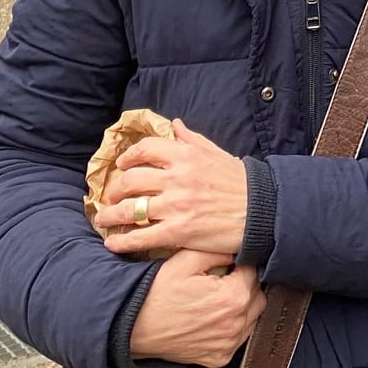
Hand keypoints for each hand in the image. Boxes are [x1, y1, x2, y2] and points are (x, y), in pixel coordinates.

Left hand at [96, 118, 249, 256]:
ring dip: (110, 215)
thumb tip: (174, 124)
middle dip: (114, 190)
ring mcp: (176, 205)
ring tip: (104, 220)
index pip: (145, 149)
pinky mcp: (178, 232)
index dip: (128, 157)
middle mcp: (177, 178)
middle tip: (110, 197)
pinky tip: (114, 243)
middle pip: (130, 180)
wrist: (263, 211)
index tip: (122, 165)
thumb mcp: (217, 154)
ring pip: (129, 209)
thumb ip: (192, 139)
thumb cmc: (241, 183)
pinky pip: (140, 237)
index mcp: (186, 156)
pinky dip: (122, 241)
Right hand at [128, 248, 265, 367]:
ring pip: (251, 317)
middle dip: (244, 285)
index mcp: (233, 298)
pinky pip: (238, 338)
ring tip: (216, 299)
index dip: (240, 265)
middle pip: (257, 295)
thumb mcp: (185, 260)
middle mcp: (236, 324)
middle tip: (222, 280)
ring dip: (242, 306)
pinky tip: (212, 318)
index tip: (228, 264)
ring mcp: (228, 344)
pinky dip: (231, 327)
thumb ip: (218, 251)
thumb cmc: (156, 293)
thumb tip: (238, 248)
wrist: (131, 328)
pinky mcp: (219, 358)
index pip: (253, 272)